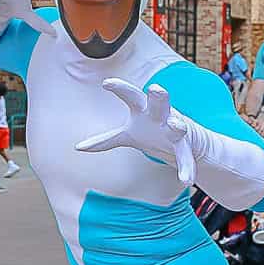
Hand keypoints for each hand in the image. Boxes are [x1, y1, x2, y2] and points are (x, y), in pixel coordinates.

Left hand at [76, 78, 196, 186]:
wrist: (184, 141)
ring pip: (177, 125)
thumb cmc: (151, 132)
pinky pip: (185, 158)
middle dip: (159, 96)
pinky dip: (186, 169)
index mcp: (144, 110)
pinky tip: (185, 181)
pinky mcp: (184, 147)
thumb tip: (77, 147)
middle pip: (159, 102)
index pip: (131, 95)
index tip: (106, 83)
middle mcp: (161, 115)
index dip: (120, 89)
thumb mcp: (127, 136)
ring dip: (176, 125)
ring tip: (176, 124)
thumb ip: (104, 141)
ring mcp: (175, 130)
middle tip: (156, 88)